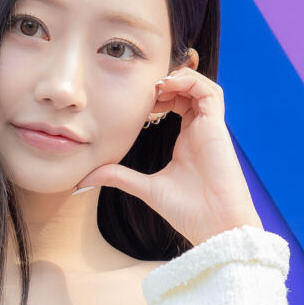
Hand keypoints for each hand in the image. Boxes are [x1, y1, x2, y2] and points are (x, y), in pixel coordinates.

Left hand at [73, 62, 262, 246]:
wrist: (214, 226)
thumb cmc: (187, 211)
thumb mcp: (144, 187)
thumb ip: (118, 177)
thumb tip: (85, 177)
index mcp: (186, 140)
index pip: (176, 103)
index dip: (157, 95)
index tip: (135, 101)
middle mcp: (199, 131)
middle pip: (187, 91)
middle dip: (165, 83)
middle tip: (143, 90)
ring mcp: (210, 128)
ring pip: (201, 87)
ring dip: (179, 78)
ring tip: (156, 85)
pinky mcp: (218, 128)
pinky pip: (211, 93)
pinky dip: (191, 82)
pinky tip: (169, 87)